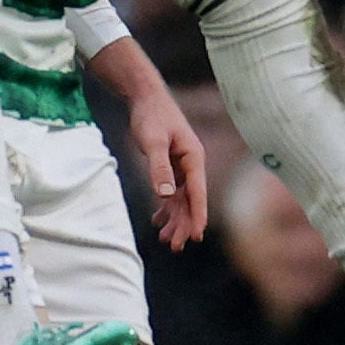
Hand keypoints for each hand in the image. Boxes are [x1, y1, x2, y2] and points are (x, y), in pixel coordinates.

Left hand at [126, 83, 208, 249]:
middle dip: (184, 224)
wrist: (145, 98)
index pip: (198, 192)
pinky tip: (158, 222)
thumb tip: (166, 195)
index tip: (196, 235)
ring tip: (166, 240)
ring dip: (175, 220)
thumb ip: (159, 167)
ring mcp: (181, 167)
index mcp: (193, 158)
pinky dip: (165, 208)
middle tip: (175, 246)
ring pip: (181, 200)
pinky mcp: (170, 167)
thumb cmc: (152, 116)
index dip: (197, 215)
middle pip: (190, 201)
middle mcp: (191, 165)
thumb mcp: (153, 141)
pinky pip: (171, 193)